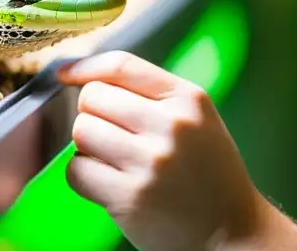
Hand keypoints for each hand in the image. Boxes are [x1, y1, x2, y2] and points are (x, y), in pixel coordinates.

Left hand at [56, 51, 296, 250]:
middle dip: (94, 114)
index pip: (122, 65)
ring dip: (88, 145)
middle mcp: (171, 124)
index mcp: (188, 98)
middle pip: (94, 97)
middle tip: (112, 134)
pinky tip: (108, 182)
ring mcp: (150, 161)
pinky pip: (77, 171)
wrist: (231, 230)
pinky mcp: (130, 197)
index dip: (85, 66)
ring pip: (82, 131)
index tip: (66, 73)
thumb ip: (155, 96)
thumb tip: (88, 78)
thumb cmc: (209, 173)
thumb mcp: (198, 120)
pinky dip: (84, 176)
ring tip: (113, 158)